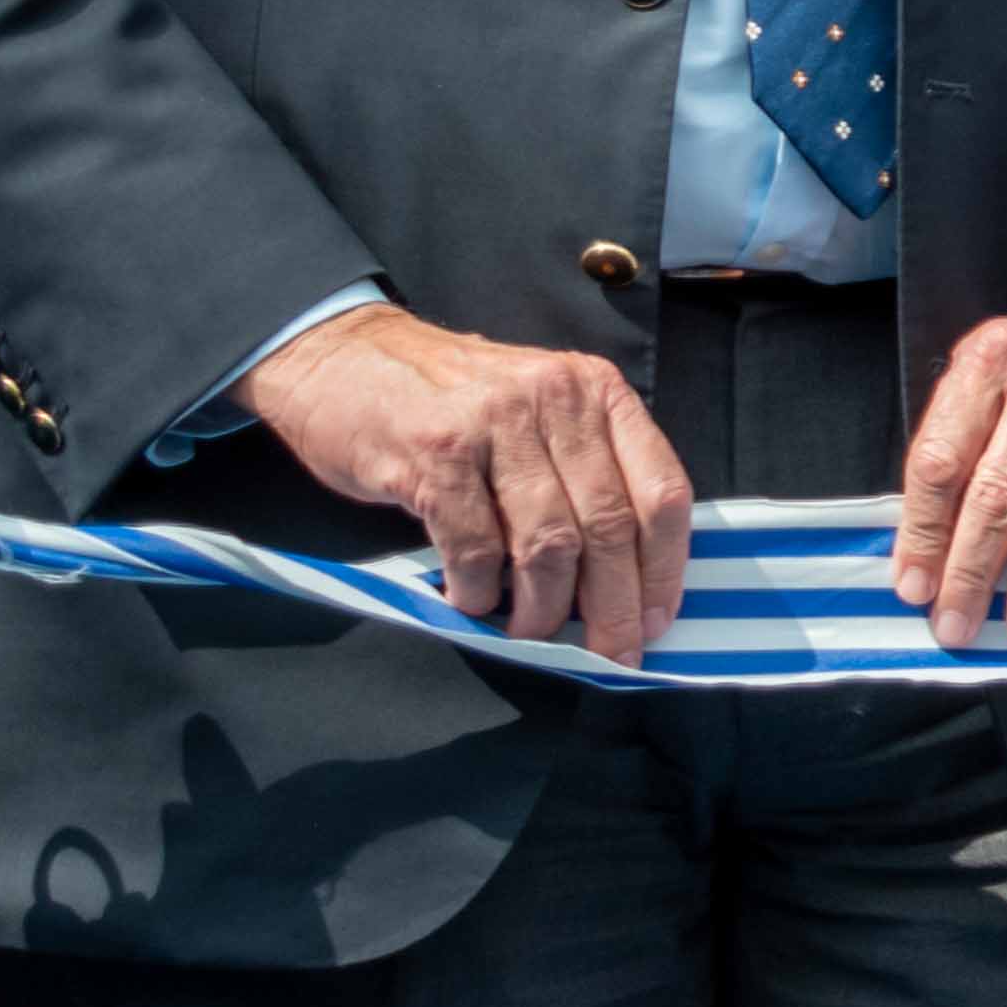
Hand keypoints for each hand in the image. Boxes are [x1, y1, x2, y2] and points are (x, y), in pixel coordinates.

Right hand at [242, 303, 696, 664]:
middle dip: (614, 605)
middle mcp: (556, 398)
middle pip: (610, 526)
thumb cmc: (449, 398)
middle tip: (609, 652)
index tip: (656, 619)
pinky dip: (478, 591)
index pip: (661, 490)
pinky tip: (472, 602)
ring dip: (544, 607)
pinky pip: (475, 547)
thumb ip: (583, 470)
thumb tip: (624, 577)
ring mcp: (495, 423)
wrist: (341, 354)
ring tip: (532, 631)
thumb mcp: (538, 410)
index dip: (666, 567)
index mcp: (597, 390)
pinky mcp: (435, 453)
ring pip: (549, 544)